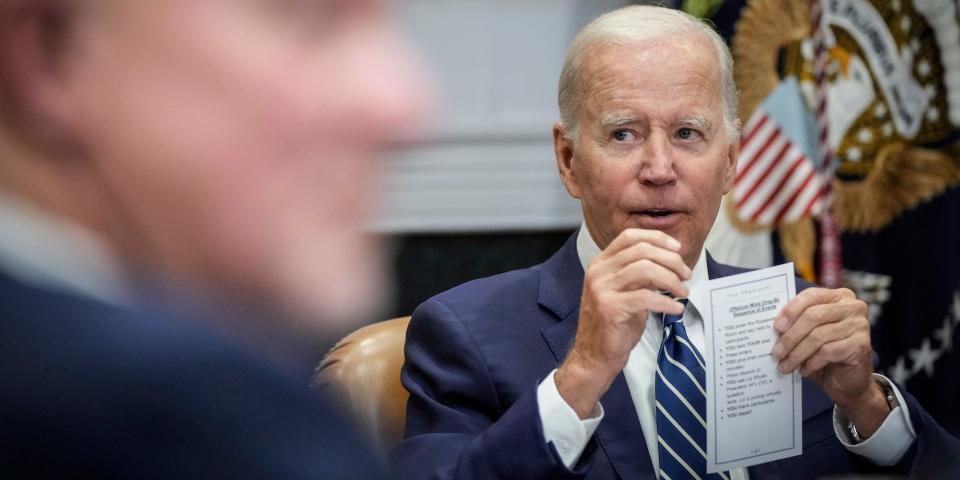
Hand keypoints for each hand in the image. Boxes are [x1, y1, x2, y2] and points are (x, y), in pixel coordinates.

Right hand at [555, 228, 690, 417]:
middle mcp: (598, 272)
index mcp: (601, 263)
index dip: (657, 238)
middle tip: (686, 274)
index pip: (630, 236)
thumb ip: (641, 274)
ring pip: (645, 269)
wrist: (594, 355)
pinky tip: (676, 308)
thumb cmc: (614, 324)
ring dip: (671, 280)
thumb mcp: (626, 291)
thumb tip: (671, 261)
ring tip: (683, 292)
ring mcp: (602, 289)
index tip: (677, 249)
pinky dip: (666, 302)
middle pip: (642, 250)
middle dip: (671, 260)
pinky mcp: (610, 308)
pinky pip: (646, 297)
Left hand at [772, 288, 889, 436]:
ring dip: (797, 353)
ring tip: (785, 365)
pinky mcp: (861, 346)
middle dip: (790, 336)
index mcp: (839, 296)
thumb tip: (773, 324)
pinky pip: (828, 351)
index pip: (811, 296)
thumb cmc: (825, 354)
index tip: (776, 327)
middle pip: (813, 316)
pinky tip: (803, 370)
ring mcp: (860, 326)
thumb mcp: (809, 334)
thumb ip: (797, 322)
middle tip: (776, 352)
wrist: (848, 382)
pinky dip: (811, 362)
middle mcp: (853, 307)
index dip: (791, 310)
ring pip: (818, 336)